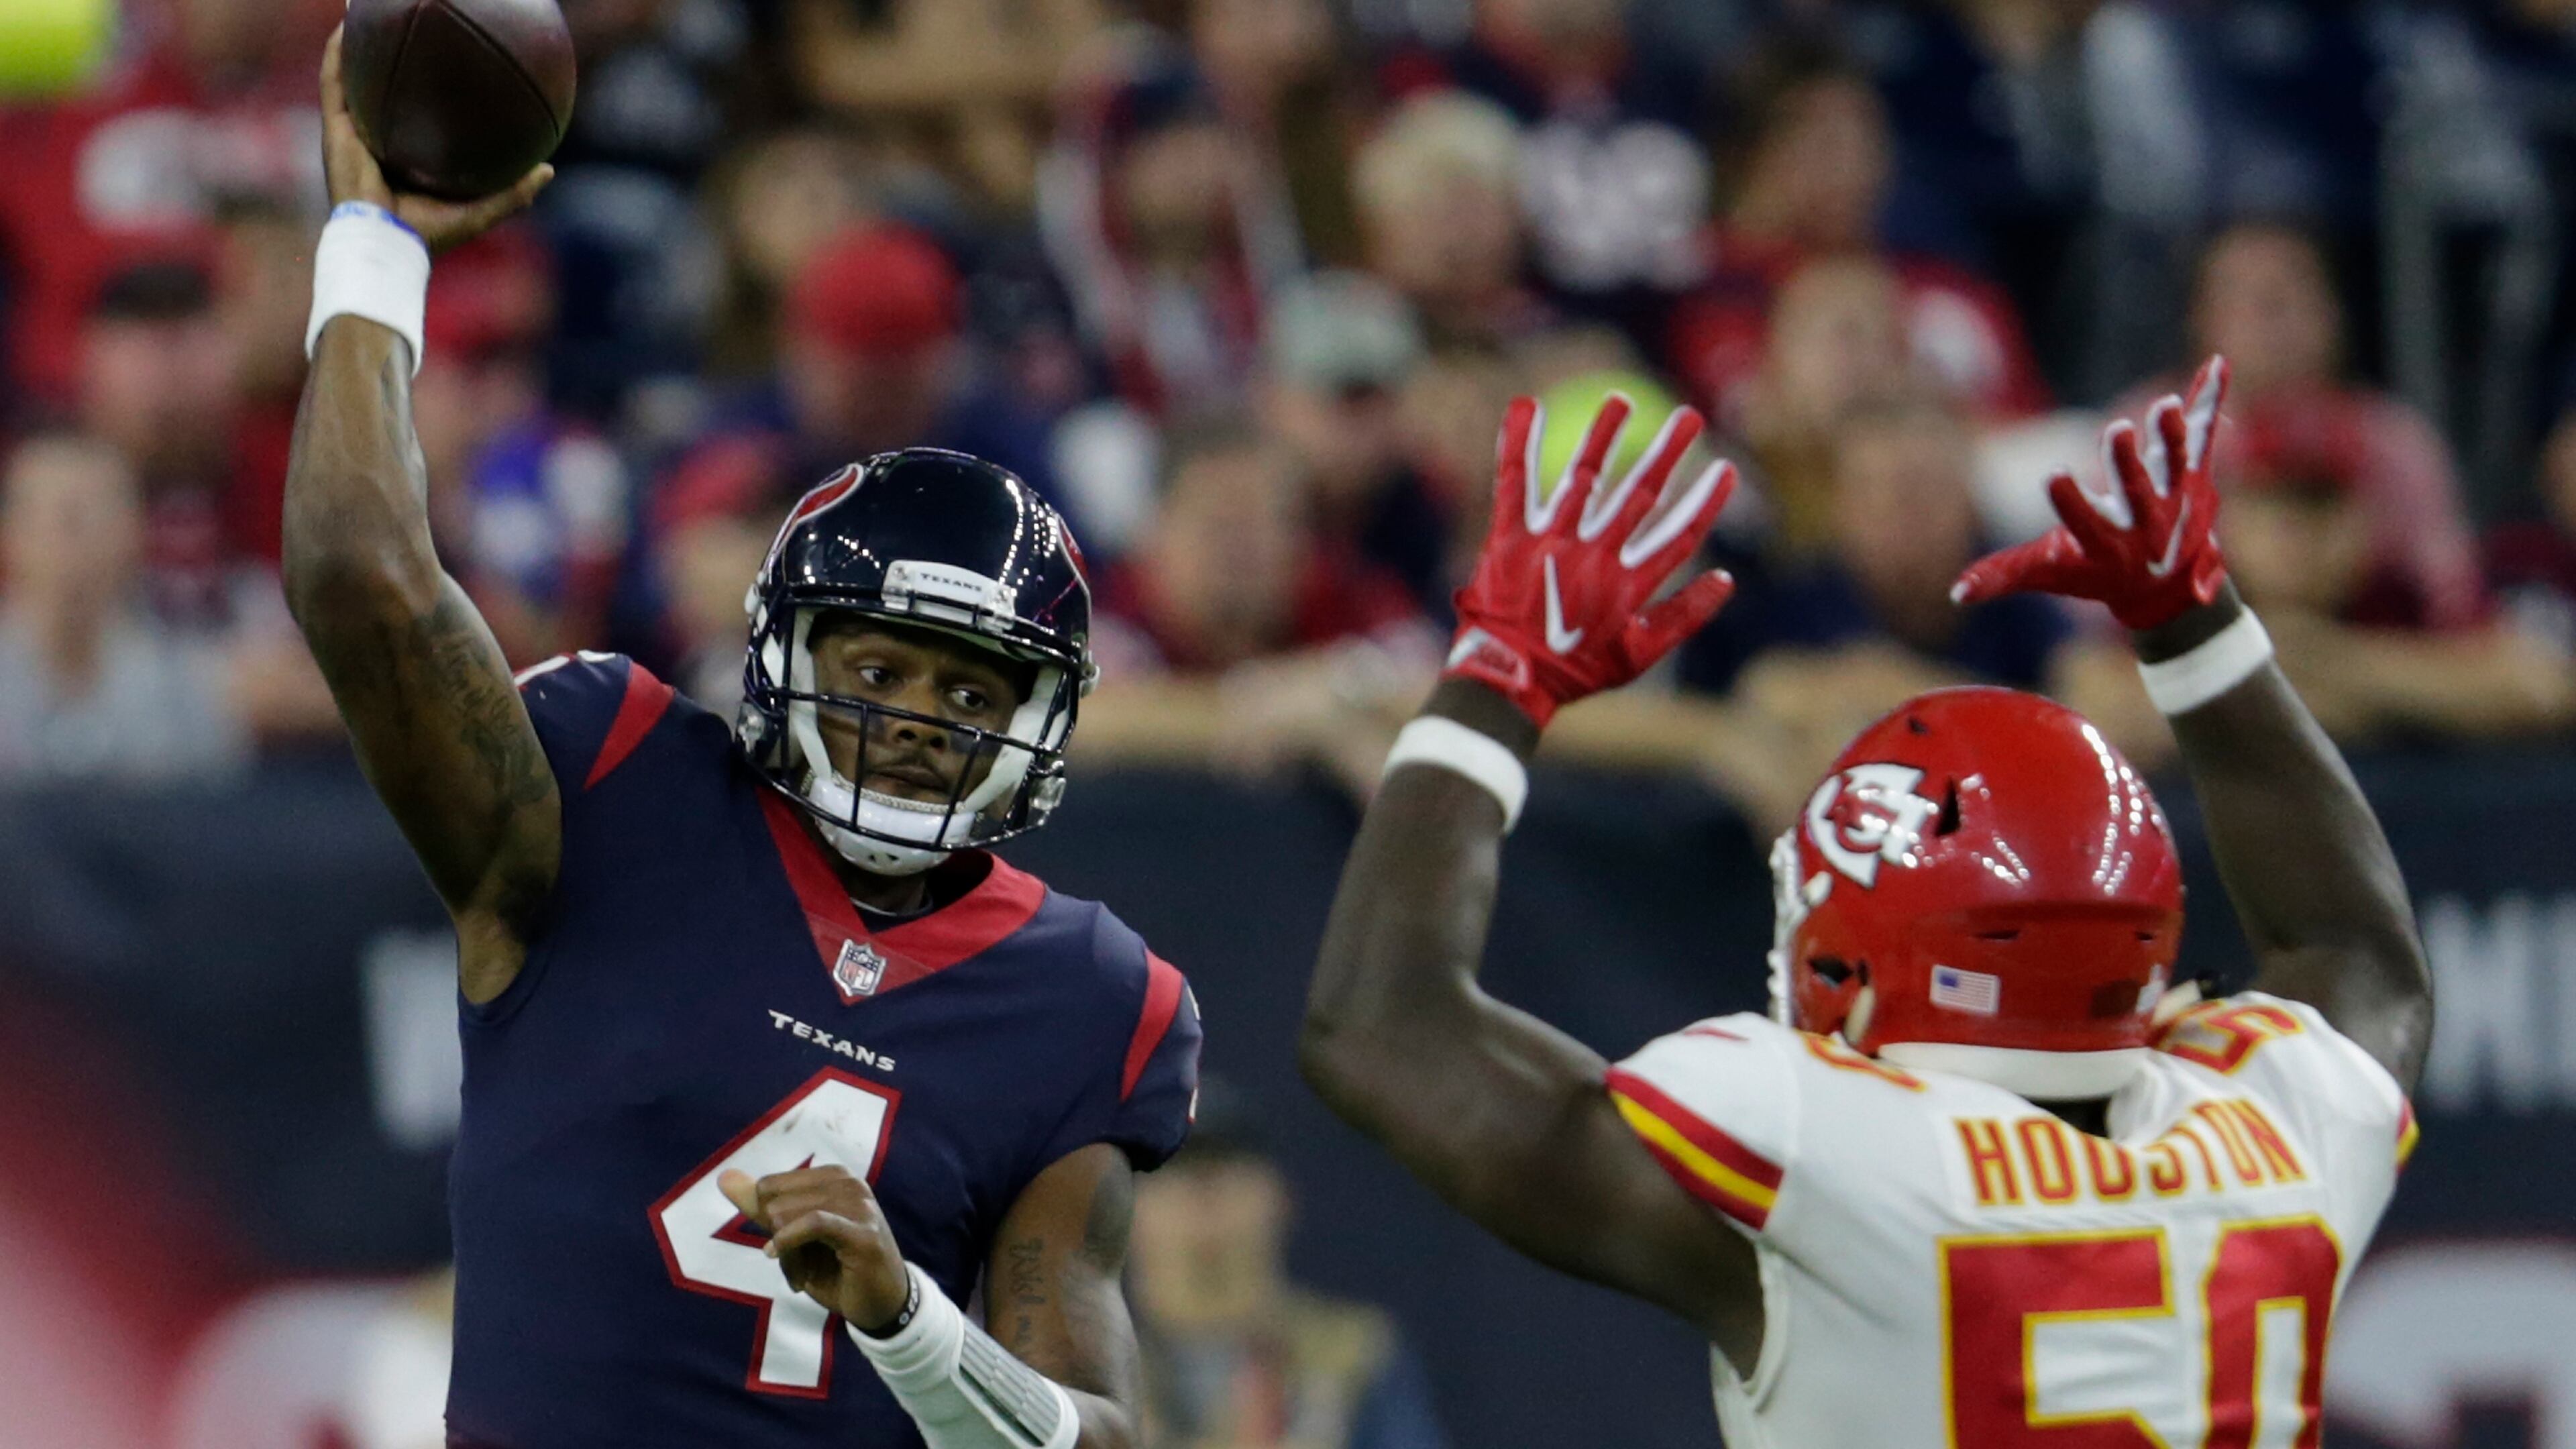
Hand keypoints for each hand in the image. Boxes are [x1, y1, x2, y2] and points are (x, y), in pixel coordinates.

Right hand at [319, 27, 553, 254]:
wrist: (387, 246)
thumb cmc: (430, 236)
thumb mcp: (480, 209)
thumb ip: (514, 191)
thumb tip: (548, 169)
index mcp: (403, 158)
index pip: (411, 116)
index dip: (420, 91)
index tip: (439, 66)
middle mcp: (374, 141)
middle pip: (379, 89)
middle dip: (385, 58)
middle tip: (403, 27)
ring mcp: (350, 133)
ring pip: (351, 77)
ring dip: (356, 44)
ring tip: (366, 10)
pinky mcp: (334, 129)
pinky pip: (334, 81)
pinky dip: (338, 52)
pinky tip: (348, 23)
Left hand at [718, 1165, 912, 1331]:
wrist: (883, 1304)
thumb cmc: (838, 1269)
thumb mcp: (793, 1236)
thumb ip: (760, 1207)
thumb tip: (725, 1177)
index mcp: (834, 1176)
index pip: (771, 1186)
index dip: (768, 1222)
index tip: (783, 1249)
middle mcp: (849, 1182)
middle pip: (776, 1201)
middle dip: (777, 1239)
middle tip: (798, 1267)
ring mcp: (859, 1205)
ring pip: (788, 1215)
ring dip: (787, 1256)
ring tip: (804, 1276)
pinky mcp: (862, 1233)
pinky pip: (812, 1223)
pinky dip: (790, 1244)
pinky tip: (791, 1271)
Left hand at [1446, 394, 1737, 726]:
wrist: (1508, 679)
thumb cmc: (1576, 672)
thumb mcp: (1638, 656)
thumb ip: (1683, 617)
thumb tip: (1727, 580)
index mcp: (1627, 585)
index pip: (1677, 535)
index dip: (1703, 502)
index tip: (1725, 469)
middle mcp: (1593, 556)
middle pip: (1639, 496)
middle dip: (1668, 453)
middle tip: (1690, 417)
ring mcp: (1550, 543)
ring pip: (1584, 478)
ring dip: (1605, 437)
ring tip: (1622, 401)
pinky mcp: (1510, 538)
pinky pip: (1514, 483)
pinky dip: (1518, 443)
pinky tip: (1525, 405)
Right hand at [1953, 356, 2230, 630]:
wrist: (2172, 588)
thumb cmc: (2098, 575)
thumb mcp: (2051, 575)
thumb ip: (2005, 575)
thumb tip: (1955, 593)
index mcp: (2106, 546)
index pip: (2084, 523)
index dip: (2069, 501)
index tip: (2053, 475)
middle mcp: (2146, 524)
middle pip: (2137, 491)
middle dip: (2126, 463)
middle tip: (2116, 430)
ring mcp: (2175, 498)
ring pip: (2176, 464)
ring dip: (2173, 435)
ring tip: (2167, 404)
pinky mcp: (2195, 474)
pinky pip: (2204, 434)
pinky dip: (2210, 401)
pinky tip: (2217, 364)